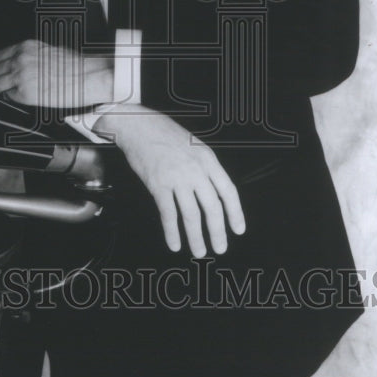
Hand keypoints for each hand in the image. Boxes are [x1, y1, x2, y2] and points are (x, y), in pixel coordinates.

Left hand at [0, 40, 112, 108]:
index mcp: (25, 47)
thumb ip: (29, 55)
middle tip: (3, 84)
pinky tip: (21, 97)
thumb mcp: (46, 50)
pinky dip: (11, 98)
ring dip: (1, 89)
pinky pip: (8, 97)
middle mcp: (19, 60)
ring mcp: (19, 77)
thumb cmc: (73, 64)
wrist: (85, 76)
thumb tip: (20, 64)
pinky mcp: (24, 93)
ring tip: (9, 92)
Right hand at [94, 105, 245, 256]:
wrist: (138, 126)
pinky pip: (168, 214)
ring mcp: (176, 178)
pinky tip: (174, 243)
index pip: (228, 191)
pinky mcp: (158, 185)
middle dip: (218, 232)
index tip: (238, 229)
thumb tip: (213, 191)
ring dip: (196, 237)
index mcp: (208, 160)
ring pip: (191, 215)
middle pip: (212, 207)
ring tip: (199, 251)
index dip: (235, 213)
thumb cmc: (164, 134)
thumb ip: (204, 167)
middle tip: (220, 248)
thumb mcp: (193, 145)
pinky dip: (172, 232)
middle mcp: (195, 170)